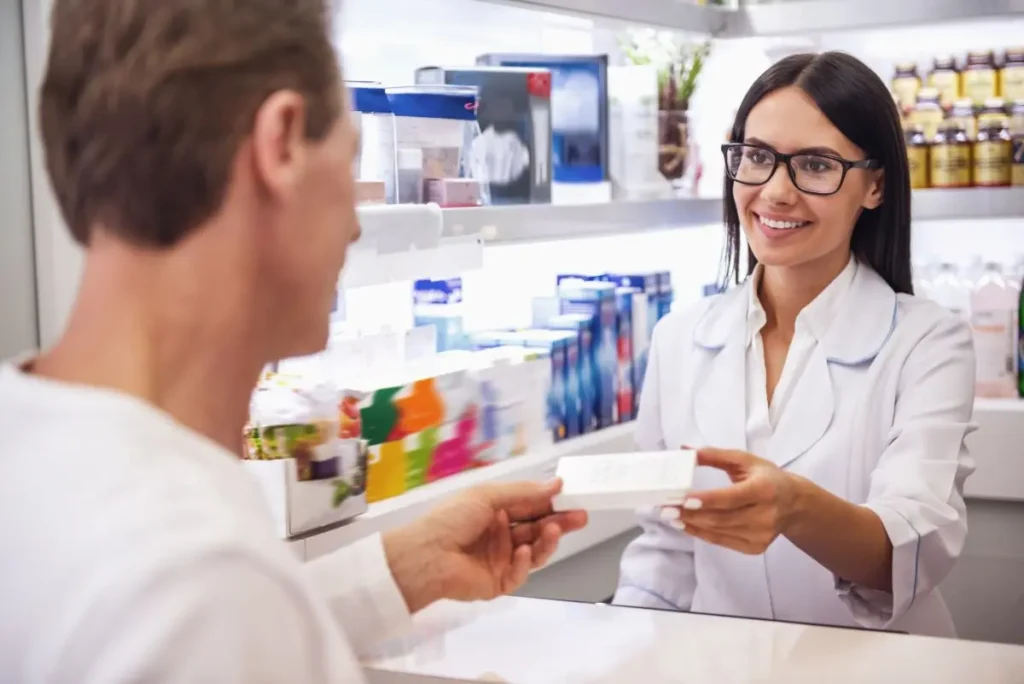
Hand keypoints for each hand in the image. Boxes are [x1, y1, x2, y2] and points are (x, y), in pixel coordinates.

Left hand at [383, 479, 587, 611]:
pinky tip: (522, 552)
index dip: (551, 503)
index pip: (530, 507)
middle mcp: (500, 535)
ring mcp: (500, 559)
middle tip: (581, 516)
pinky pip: (519, 573)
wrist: (427, 556)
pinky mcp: (498, 582)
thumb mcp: (488, 496)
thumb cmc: (452, 519)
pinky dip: (524, 563)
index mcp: (495, 512)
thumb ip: (524, 493)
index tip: (573, 497)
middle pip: (536, 529)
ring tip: (555, 529)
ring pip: (533, 552)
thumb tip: (556, 483)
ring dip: (546, 541)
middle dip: (559, 522)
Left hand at [665, 448, 800, 554]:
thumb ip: (715, 455)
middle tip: (666, 509)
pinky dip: (702, 533)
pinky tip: (688, 525)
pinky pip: (723, 542)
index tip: (684, 500)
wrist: (794, 504)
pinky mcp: (756, 547)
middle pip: (722, 518)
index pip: (732, 498)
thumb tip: (685, 450)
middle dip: (691, 514)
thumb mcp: (744, 460)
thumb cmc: (766, 477)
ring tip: (672, 516)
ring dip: (692, 525)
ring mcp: (761, 535)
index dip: (707, 500)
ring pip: (719, 532)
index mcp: (764, 489)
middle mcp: (766, 515)